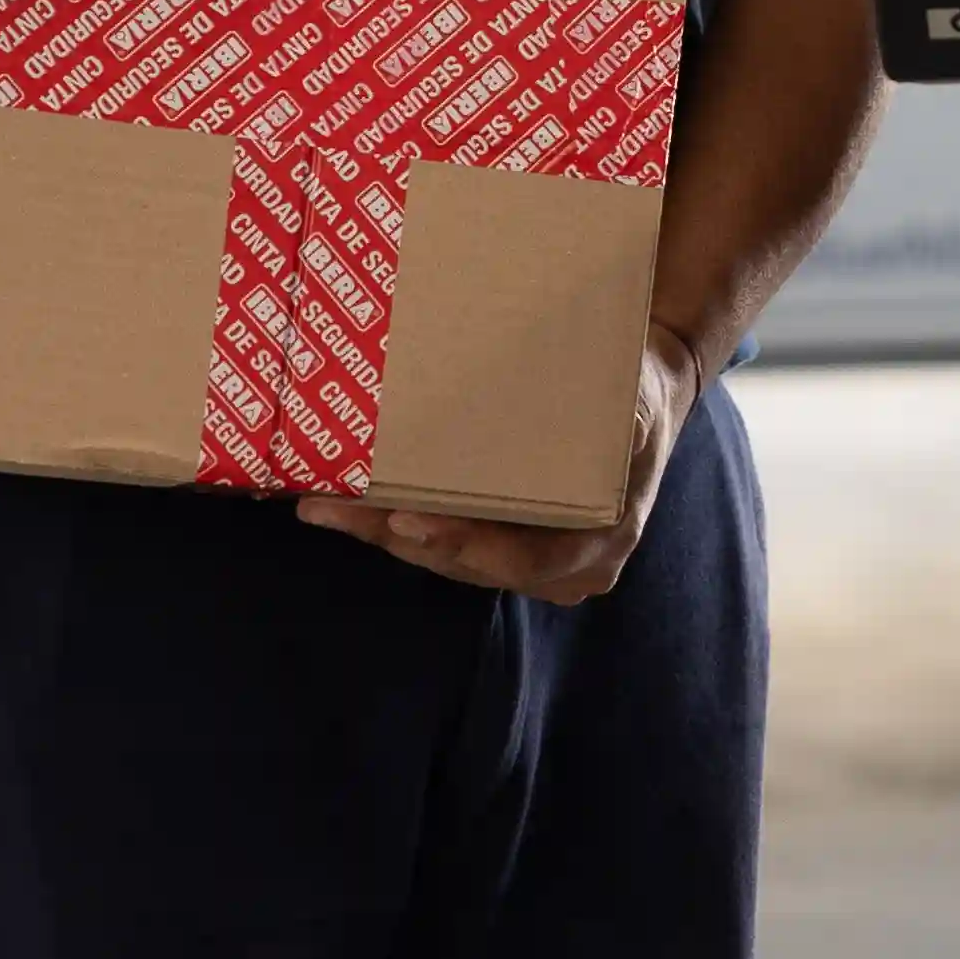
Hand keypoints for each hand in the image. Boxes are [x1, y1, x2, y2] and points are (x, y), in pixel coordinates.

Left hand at [296, 326, 702, 605]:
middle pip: (466, 559)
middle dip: (397, 534)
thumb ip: (628, 422)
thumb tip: (616, 417)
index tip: (409, 520)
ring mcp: (524, 559)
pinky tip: (339, 504)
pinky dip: (391, 522)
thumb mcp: (639, 402)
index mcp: (599, 542)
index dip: (463, 542)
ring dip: (379, 531)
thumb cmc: (634, 391)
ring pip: (441, 554)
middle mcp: (560, 567)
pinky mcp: (494, 539)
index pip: (525, 557)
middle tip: (336, 508)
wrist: (638, 392)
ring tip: (320, 505)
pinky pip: (437, 538)